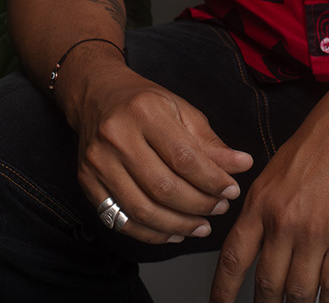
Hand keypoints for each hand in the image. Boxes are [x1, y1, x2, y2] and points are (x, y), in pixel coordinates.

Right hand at [76, 68, 253, 243]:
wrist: (97, 95)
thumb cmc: (144, 102)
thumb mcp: (180, 110)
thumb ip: (209, 142)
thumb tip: (242, 165)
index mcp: (144, 111)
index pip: (184, 157)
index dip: (212, 180)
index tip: (232, 190)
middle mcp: (116, 136)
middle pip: (163, 187)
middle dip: (198, 205)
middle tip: (220, 208)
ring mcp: (98, 163)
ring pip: (143, 210)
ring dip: (179, 225)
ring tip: (202, 226)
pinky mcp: (87, 184)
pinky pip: (122, 221)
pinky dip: (152, 233)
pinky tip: (174, 232)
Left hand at [210, 75, 328, 302]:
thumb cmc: (321, 142)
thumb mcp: (276, 171)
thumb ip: (264, 207)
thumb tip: (256, 241)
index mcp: (261, 202)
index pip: (233, 258)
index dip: (223, 291)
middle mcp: (283, 220)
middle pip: (266, 283)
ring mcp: (314, 231)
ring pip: (299, 291)